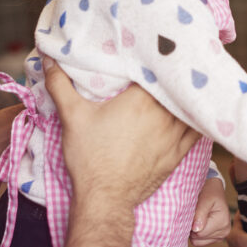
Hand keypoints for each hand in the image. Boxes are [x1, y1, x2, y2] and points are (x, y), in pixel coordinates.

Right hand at [43, 58, 198, 246]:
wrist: (106, 198)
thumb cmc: (89, 157)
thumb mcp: (72, 116)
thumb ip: (60, 84)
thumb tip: (48, 58)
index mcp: (141, 100)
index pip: (159, 70)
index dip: (161, 58)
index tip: (161, 47)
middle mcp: (163, 114)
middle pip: (179, 86)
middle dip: (178, 74)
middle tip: (181, 59)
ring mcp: (174, 135)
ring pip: (192, 107)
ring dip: (191, 95)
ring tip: (193, 81)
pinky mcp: (179, 153)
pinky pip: (198, 130)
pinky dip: (198, 119)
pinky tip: (199, 111)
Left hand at [191, 177, 230, 246]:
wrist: (214, 190)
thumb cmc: (210, 193)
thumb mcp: (205, 199)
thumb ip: (200, 214)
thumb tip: (196, 230)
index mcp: (222, 222)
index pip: (199, 233)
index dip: (191, 224)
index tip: (191, 214)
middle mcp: (224, 232)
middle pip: (198, 238)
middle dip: (192, 228)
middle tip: (194, 214)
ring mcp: (221, 236)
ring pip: (198, 241)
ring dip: (194, 231)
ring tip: (197, 218)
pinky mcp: (216, 238)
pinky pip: (200, 242)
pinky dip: (196, 234)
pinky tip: (199, 223)